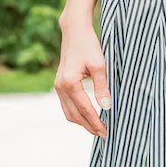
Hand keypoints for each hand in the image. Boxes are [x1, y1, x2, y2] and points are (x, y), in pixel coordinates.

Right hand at [54, 19, 110, 137]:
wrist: (75, 32)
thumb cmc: (88, 45)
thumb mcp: (99, 65)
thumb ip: (102, 87)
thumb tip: (107, 107)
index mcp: (69, 83)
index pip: (84, 109)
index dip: (96, 122)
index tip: (106, 131)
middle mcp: (60, 87)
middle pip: (74, 115)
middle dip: (89, 126)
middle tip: (104, 134)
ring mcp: (58, 86)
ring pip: (69, 113)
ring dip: (82, 122)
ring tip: (97, 128)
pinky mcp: (60, 84)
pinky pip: (67, 106)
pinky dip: (77, 114)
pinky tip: (88, 116)